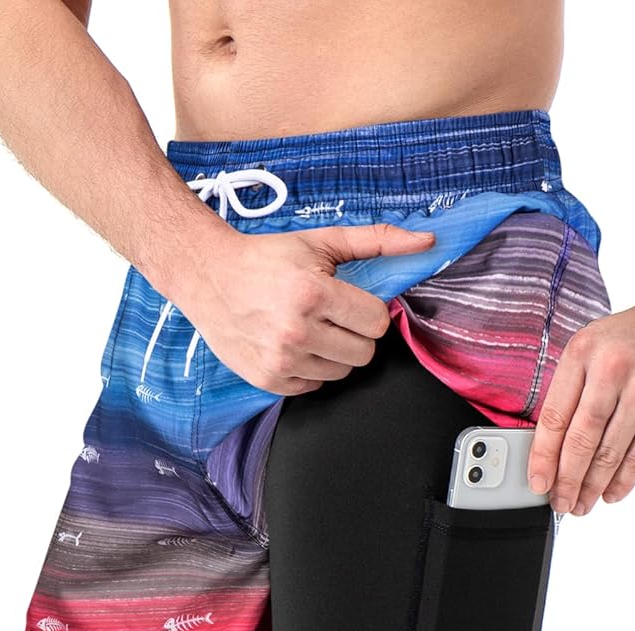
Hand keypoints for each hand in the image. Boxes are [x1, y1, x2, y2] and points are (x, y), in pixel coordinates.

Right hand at [176, 222, 435, 394]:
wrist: (207, 276)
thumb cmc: (266, 257)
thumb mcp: (321, 242)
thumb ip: (377, 241)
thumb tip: (427, 243)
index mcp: (312, 293)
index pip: (376, 323)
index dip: (368, 311)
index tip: (349, 301)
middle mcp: (296, 331)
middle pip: (364, 353)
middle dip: (355, 333)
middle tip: (330, 315)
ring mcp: (281, 360)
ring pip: (343, 372)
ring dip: (334, 352)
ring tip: (310, 328)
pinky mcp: (269, 380)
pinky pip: (316, 385)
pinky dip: (311, 368)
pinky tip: (292, 345)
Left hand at [526, 292, 634, 515]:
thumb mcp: (592, 346)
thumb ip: (572, 388)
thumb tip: (551, 445)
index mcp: (583, 353)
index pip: (554, 417)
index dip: (543, 457)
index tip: (537, 482)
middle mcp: (613, 370)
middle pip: (582, 440)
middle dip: (567, 480)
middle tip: (560, 503)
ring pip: (611, 453)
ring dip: (593, 487)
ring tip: (582, 505)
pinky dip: (624, 480)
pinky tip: (611, 494)